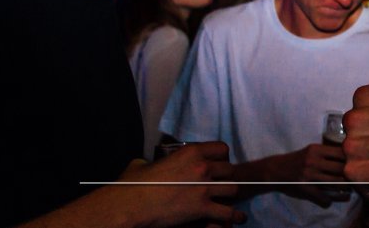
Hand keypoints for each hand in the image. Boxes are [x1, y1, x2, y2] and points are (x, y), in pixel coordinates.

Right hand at [121, 141, 243, 226]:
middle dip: (226, 177)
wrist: (129, 206)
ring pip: (232, 189)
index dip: (221, 157)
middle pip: (229, 169)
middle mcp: (202, 167)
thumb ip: (153, 162)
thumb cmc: (132, 185)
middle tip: (221, 183)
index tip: (218, 164)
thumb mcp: (143, 164)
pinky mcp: (201, 208)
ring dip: (230, 195)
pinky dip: (235, 216)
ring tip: (230, 199)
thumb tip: (148, 165)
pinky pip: (227, 212)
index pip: (221, 148)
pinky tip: (239, 219)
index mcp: (190, 152)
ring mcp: (203, 188)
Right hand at [278, 144, 350, 207]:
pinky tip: (330, 200)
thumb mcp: (311, 150)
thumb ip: (327, 152)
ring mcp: (309, 176)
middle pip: (341, 169)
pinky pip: (323, 197)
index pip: (341, 153)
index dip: (351, 160)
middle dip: (350, 176)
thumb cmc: (298, 159)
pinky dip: (329, 201)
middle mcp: (313, 161)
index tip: (355, 165)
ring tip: (348, 191)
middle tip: (355, 180)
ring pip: (335, 183)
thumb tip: (349, 155)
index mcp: (316, 149)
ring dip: (344, 189)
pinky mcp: (304, 189)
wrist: (276, 170)